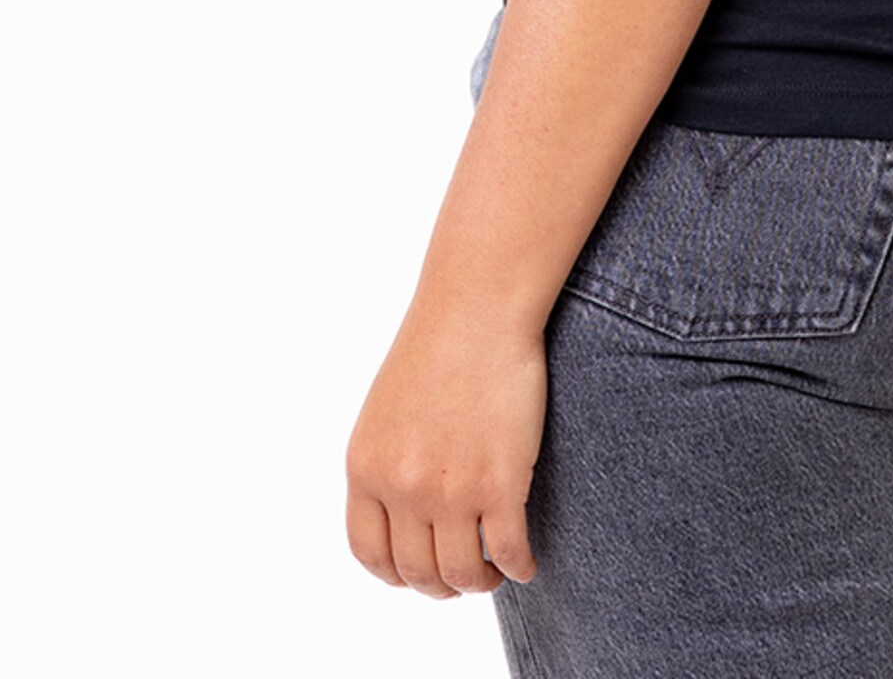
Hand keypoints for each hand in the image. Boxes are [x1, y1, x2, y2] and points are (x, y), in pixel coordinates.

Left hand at [345, 302, 545, 597]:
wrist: (479, 306)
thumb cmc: (439, 344)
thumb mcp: (388, 410)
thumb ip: (389, 463)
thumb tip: (404, 515)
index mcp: (366, 469)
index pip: (371, 554)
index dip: (398, 575)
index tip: (419, 573)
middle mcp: (402, 487)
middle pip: (417, 572)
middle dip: (442, 585)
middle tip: (465, 575)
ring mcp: (451, 489)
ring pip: (461, 572)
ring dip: (479, 582)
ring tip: (493, 572)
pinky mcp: (501, 483)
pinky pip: (509, 551)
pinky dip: (519, 568)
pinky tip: (525, 563)